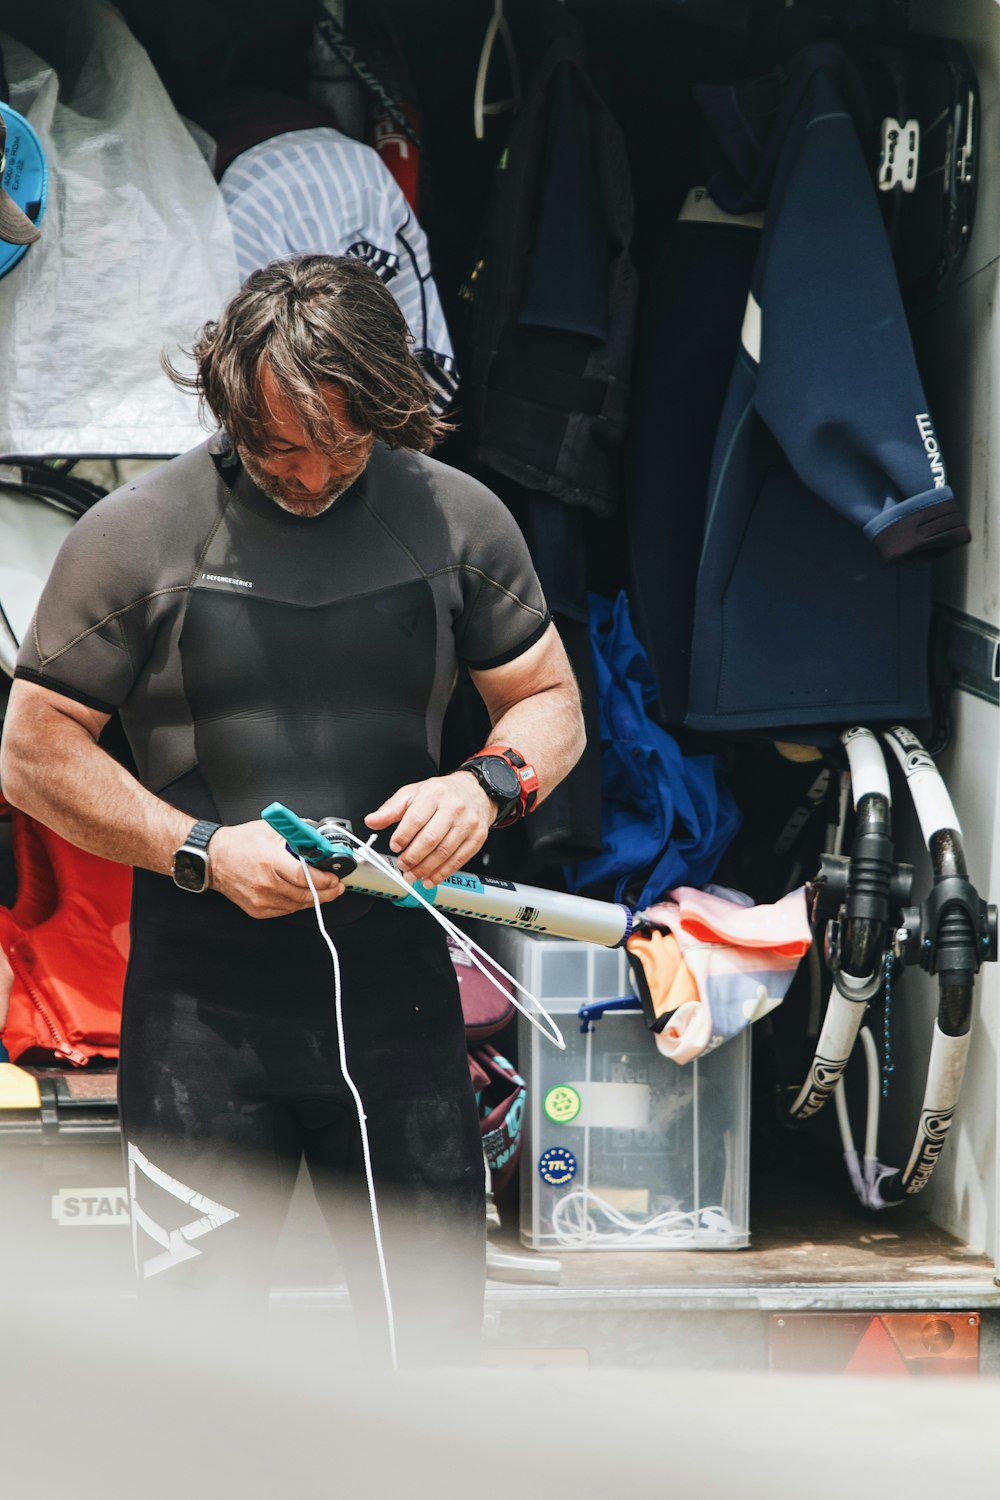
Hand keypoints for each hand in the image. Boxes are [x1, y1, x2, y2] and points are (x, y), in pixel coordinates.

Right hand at [207, 820, 345, 918]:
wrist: (214, 859)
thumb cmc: (239, 843)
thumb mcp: (270, 829)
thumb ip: (297, 832)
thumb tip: (318, 836)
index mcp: (270, 861)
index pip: (304, 876)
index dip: (324, 880)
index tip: (335, 877)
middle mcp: (266, 883)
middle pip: (305, 895)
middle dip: (327, 892)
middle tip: (337, 886)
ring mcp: (261, 900)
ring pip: (298, 905)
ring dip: (315, 899)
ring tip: (324, 890)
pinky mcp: (258, 910)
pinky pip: (286, 910)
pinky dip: (298, 903)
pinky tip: (303, 895)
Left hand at [364, 772, 494, 886]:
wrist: (476, 791)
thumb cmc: (442, 793)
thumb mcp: (413, 793)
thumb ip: (391, 809)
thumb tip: (372, 821)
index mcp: (434, 794)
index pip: (416, 818)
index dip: (403, 836)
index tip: (394, 847)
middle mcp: (453, 808)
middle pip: (430, 839)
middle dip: (412, 857)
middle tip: (402, 866)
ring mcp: (467, 824)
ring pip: (444, 852)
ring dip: (425, 869)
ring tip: (412, 875)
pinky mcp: (477, 838)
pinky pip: (458, 860)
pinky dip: (442, 873)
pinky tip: (430, 878)